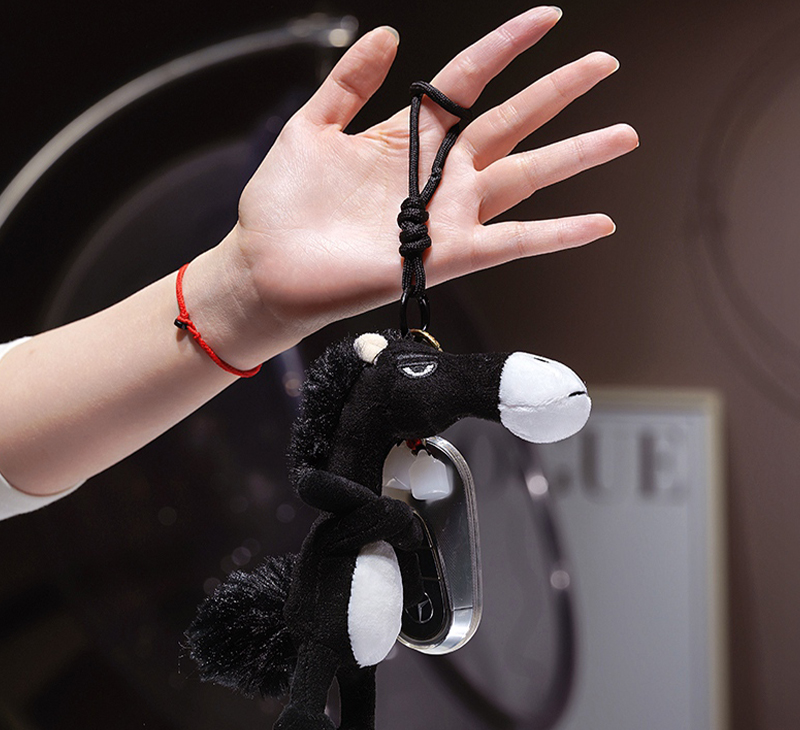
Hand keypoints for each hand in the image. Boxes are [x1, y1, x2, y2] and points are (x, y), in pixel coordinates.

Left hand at [209, 7, 636, 364]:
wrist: (267, 268)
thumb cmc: (283, 207)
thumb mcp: (311, 126)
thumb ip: (348, 82)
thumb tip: (388, 35)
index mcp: (406, 137)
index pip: (469, 80)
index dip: (507, 46)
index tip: (547, 17)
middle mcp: (435, 175)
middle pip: (512, 124)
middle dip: (559, 93)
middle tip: (604, 66)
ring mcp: (445, 215)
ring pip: (525, 177)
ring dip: (575, 155)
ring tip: (622, 134)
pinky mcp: (446, 255)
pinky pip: (511, 242)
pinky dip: (556, 235)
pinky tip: (597, 223)